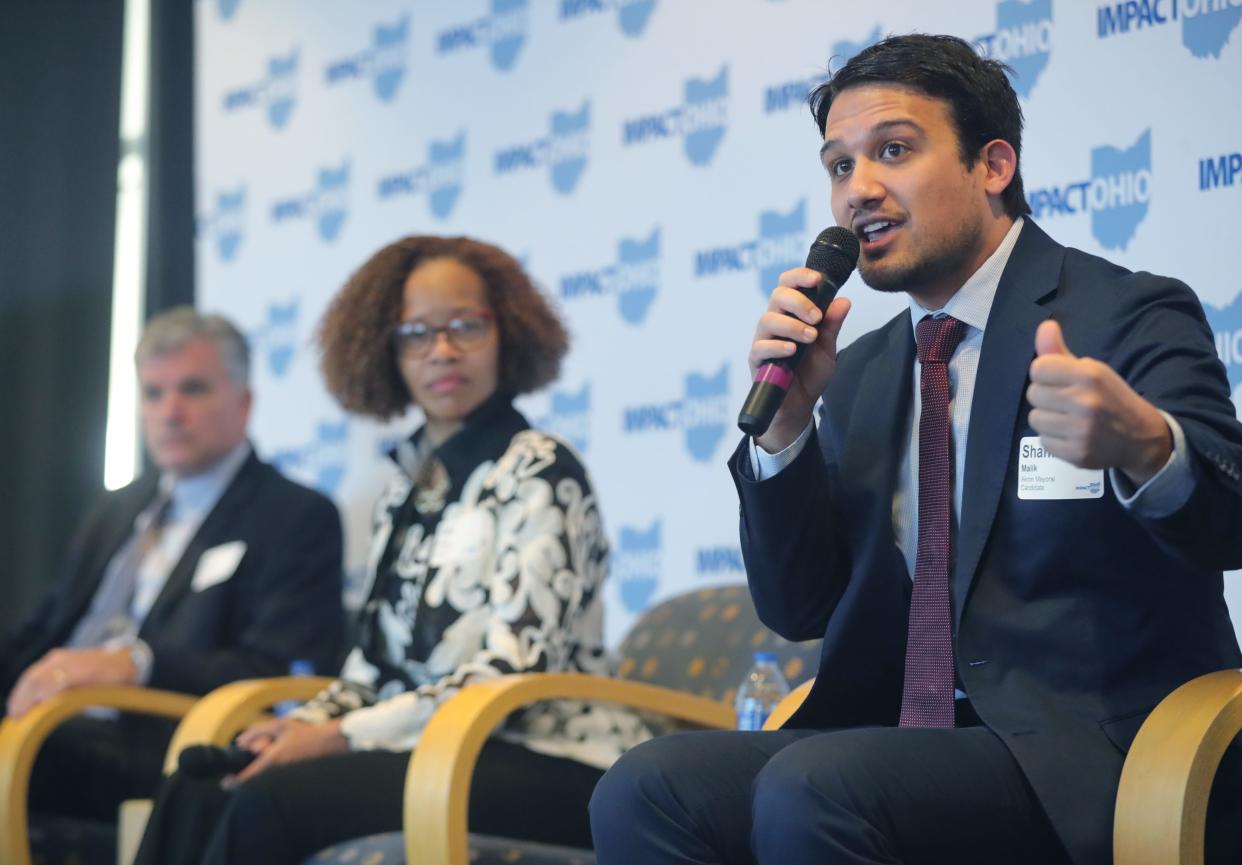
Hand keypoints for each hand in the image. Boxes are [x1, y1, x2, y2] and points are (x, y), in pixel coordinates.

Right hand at [6, 647, 137, 717]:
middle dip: (23, 697)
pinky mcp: (55, 658)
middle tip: (15, 716)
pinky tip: (21, 698)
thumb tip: (53, 706)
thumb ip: (78, 697)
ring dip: (21, 692)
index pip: (50, 682)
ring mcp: (59, 657)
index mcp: (79, 668)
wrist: (122, 660)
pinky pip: (36, 671)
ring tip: (14, 710)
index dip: (36, 698)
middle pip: (36, 678)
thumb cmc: (113, 680)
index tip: (25, 714)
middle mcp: (65, 659)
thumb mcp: (101, 691)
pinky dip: (26, 686)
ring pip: (33, 674)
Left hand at [225, 718, 347, 786]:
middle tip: (241, 772)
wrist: (330, 744)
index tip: (225, 782)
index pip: (246, 778)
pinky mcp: (291, 782)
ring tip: (263, 762)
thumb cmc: (305, 733)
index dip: (232, 783)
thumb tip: (239, 741)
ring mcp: (285, 780)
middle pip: (253, 783)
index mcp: (272, 760)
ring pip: (264, 783)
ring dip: (258, 776)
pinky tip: (275, 766)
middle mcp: (277, 774)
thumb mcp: (280, 725)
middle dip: (244, 778)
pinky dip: (269, 777)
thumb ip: (257, 731)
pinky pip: (274, 783)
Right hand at [749, 268, 851, 452]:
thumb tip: (844, 300)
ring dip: (792, 325)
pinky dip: (778, 346)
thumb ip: (832, 325)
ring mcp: (763, 340)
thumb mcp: (827, 348)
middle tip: (816, 317)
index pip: (788, 285)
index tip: (816, 279)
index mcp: (791, 313)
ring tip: (810, 337)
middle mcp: (775, 322)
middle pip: (777, 295)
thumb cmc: (810, 373)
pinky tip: (792, 350)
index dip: (799, 276)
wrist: (800, 404)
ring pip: (768, 319)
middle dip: (799, 302)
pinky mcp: (756, 360)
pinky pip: (761, 346)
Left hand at [1026, 320, 1171, 486]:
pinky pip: (1043, 440)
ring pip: (1035, 418)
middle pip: (1033, 393)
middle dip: (1046, 396)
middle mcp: (1085, 401)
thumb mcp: (1092, 370)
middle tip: (1067, 401)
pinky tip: (1072, 435)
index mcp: (1089, 375)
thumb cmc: (1111, 398)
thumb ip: (1060, 352)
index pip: (1038, 368)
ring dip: (1048, 418)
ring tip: (1069, 418)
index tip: (1059, 380)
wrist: (1142, 438)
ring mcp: (1081, 430)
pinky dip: (1054, 438)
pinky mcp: (1076, 453)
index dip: (1045, 374)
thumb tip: (1045, 325)